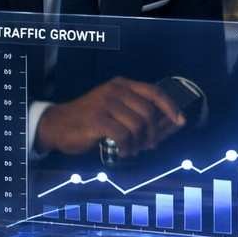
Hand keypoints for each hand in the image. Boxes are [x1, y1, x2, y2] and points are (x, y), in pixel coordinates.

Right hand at [36, 77, 185, 158]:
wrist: (57, 125)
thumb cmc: (90, 120)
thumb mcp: (115, 109)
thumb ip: (139, 113)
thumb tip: (170, 123)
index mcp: (122, 85)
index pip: (154, 92)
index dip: (170, 107)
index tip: (180, 120)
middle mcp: (115, 90)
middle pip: (148, 112)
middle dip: (152, 133)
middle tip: (147, 146)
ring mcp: (106, 103)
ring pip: (138, 125)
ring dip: (139, 142)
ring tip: (133, 149)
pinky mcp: (97, 119)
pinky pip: (124, 135)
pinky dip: (127, 147)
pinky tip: (123, 151)